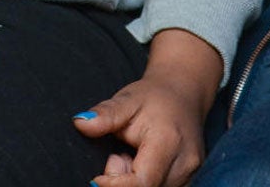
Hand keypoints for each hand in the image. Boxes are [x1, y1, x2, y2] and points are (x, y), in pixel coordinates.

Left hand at [74, 29, 222, 186]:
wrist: (183, 92)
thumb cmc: (153, 96)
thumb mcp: (127, 99)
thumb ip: (106, 114)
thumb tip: (80, 123)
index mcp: (168, 141)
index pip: (142, 181)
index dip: (115, 186)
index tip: (96, 179)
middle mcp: (184, 162)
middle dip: (123, 182)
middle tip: (117, 156)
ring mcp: (190, 173)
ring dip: (134, 183)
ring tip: (130, 155)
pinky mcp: (188, 180)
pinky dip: (145, 183)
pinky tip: (141, 164)